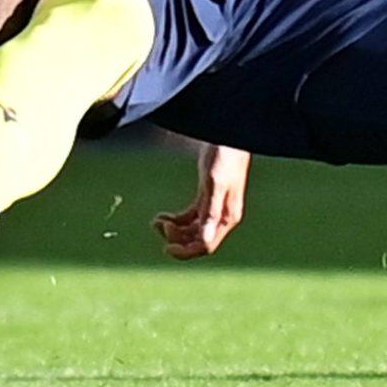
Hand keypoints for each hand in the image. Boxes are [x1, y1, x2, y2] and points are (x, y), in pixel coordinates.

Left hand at [153, 143, 249, 259]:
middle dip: (177, 238)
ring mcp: (214, 207)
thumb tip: (205, 240)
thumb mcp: (216, 185)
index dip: (186, 251)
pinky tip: (163, 216)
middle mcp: (221, 217)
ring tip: (156, 221)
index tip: (166, 247)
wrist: (229, 136)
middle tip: (158, 224)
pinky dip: (176, 219)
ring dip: (174, 229)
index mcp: (227, 218)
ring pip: (192, 229)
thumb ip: (210, 213)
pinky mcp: (206, 197)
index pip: (206, 246)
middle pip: (197, 240)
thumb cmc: (226, 157)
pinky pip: (190, 217)